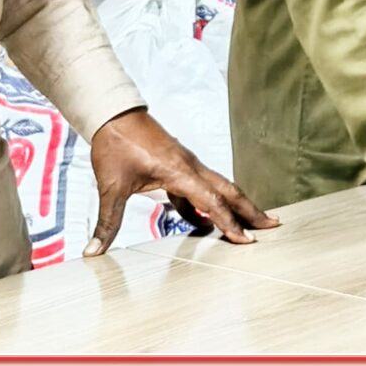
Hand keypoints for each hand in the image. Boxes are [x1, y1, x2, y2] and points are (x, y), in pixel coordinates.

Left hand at [86, 110, 278, 255]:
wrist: (113, 115)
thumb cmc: (115, 145)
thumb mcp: (110, 186)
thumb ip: (107, 221)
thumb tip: (93, 250)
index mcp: (179, 172)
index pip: (212, 202)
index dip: (229, 224)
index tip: (245, 241)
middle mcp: (191, 167)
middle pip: (229, 191)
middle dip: (251, 210)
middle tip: (272, 226)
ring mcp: (187, 165)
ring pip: (219, 188)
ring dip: (235, 206)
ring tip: (249, 225)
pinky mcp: (178, 166)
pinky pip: (200, 188)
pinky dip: (208, 205)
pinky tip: (205, 222)